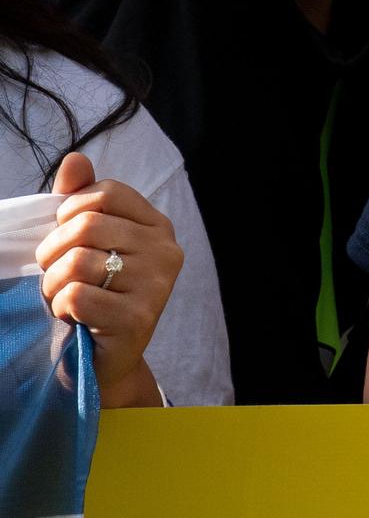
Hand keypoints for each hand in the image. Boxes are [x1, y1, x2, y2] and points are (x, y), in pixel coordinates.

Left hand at [37, 153, 181, 406]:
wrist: (102, 357)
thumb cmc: (93, 292)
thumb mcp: (85, 242)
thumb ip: (80, 200)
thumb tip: (74, 160)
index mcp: (157, 226)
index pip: (104, 193)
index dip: (70, 212)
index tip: (67, 237)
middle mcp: (166, 251)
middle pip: (87, 226)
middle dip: (53, 251)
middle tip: (56, 273)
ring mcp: (157, 285)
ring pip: (78, 262)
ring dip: (53, 284)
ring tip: (64, 296)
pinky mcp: (139, 318)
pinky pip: (77, 295)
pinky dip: (61, 307)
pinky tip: (73, 317)